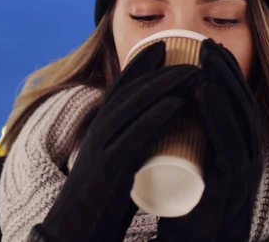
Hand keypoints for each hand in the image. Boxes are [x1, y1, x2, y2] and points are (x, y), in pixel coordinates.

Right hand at [31, 42, 201, 241]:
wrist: (75, 235)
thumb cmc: (102, 203)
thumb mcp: (115, 165)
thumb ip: (129, 148)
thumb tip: (154, 135)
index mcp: (99, 132)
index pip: (120, 89)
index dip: (142, 65)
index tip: (166, 46)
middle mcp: (97, 135)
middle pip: (129, 92)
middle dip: (159, 68)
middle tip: (190, 53)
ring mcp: (99, 152)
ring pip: (132, 108)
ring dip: (164, 85)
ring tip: (193, 71)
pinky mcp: (106, 173)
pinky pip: (132, 138)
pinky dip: (154, 118)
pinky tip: (176, 104)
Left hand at [156, 39, 262, 240]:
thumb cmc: (192, 206)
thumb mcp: (199, 167)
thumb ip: (197, 144)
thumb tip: (180, 115)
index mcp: (240, 149)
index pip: (238, 103)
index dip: (227, 72)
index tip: (209, 46)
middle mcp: (248, 156)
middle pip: (242, 103)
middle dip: (226, 69)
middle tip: (206, 42)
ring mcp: (243, 172)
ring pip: (238, 117)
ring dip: (221, 82)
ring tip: (203, 55)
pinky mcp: (231, 186)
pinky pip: (228, 143)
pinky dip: (216, 114)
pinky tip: (201, 90)